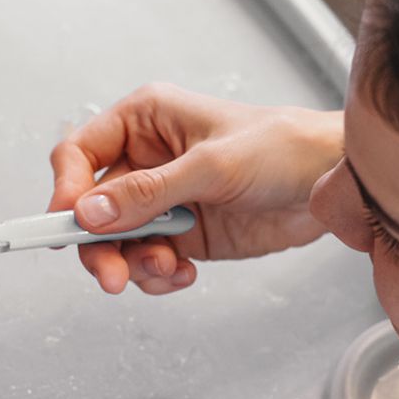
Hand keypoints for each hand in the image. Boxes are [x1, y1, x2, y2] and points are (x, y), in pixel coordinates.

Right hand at [48, 83, 342, 293]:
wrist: (330, 181)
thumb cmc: (283, 147)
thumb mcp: (213, 166)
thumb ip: (150, 192)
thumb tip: (91, 212)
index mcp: (145, 121)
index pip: (80, 155)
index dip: (67, 191)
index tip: (69, 227)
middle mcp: (147, 160)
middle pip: (91, 209)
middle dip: (99, 245)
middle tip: (112, 276)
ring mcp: (164, 201)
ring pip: (117, 242)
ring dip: (134, 264)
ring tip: (168, 268)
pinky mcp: (184, 235)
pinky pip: (148, 262)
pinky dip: (157, 276)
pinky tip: (184, 274)